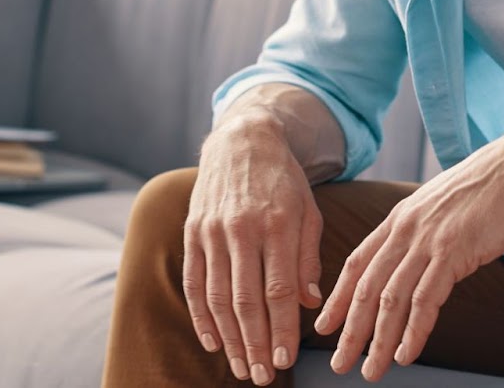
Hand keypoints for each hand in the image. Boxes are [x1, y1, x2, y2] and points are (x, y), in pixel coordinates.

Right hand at [184, 117, 324, 383]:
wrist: (243, 139)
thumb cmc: (283, 180)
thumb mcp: (308, 210)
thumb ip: (308, 257)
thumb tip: (310, 304)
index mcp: (278, 224)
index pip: (279, 289)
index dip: (282, 328)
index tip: (287, 359)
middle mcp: (242, 229)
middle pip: (247, 300)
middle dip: (256, 344)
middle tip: (264, 376)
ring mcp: (213, 231)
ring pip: (219, 297)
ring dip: (230, 338)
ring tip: (243, 367)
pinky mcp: (193, 232)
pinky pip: (194, 282)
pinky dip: (202, 316)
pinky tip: (213, 341)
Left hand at [313, 125, 503, 380]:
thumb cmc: (490, 188)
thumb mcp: (442, 205)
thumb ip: (424, 230)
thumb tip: (416, 258)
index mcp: (400, 217)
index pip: (357, 263)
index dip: (338, 297)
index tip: (325, 325)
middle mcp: (406, 229)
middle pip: (366, 287)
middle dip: (350, 330)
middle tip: (340, 362)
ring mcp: (428, 240)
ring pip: (390, 299)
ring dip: (378, 341)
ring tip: (371, 370)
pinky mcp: (453, 251)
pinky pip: (425, 300)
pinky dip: (413, 332)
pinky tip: (405, 354)